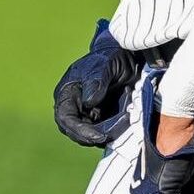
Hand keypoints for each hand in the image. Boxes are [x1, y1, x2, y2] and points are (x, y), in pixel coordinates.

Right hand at [52, 18, 141, 146]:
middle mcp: (75, 107)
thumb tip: (88, 103)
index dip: (80, 131)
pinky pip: (106, 133)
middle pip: (77, 133)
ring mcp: (88, 115)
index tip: (99, 135)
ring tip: (126, 121)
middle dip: (96, 136)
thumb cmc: (110, 57)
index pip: (65, 118)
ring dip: (108, 134)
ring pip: (93, 136)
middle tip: (116, 132)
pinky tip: (128, 122)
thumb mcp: (104, 65)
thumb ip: (96, 82)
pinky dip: (116, 132)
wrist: (127, 57)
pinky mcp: (103, 120)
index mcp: (67, 93)